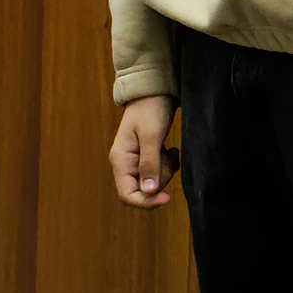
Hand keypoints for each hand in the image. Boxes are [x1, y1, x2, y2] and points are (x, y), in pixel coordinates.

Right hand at [109, 94, 178, 208]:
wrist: (155, 91)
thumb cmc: (151, 109)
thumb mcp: (152, 135)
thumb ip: (150, 164)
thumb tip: (149, 191)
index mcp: (120, 160)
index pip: (127, 195)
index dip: (147, 202)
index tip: (168, 198)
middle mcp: (124, 163)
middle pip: (143, 190)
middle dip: (161, 179)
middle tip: (169, 158)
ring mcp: (134, 160)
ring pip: (153, 181)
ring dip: (166, 170)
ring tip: (171, 151)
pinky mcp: (145, 156)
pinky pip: (158, 171)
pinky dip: (168, 164)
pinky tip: (172, 150)